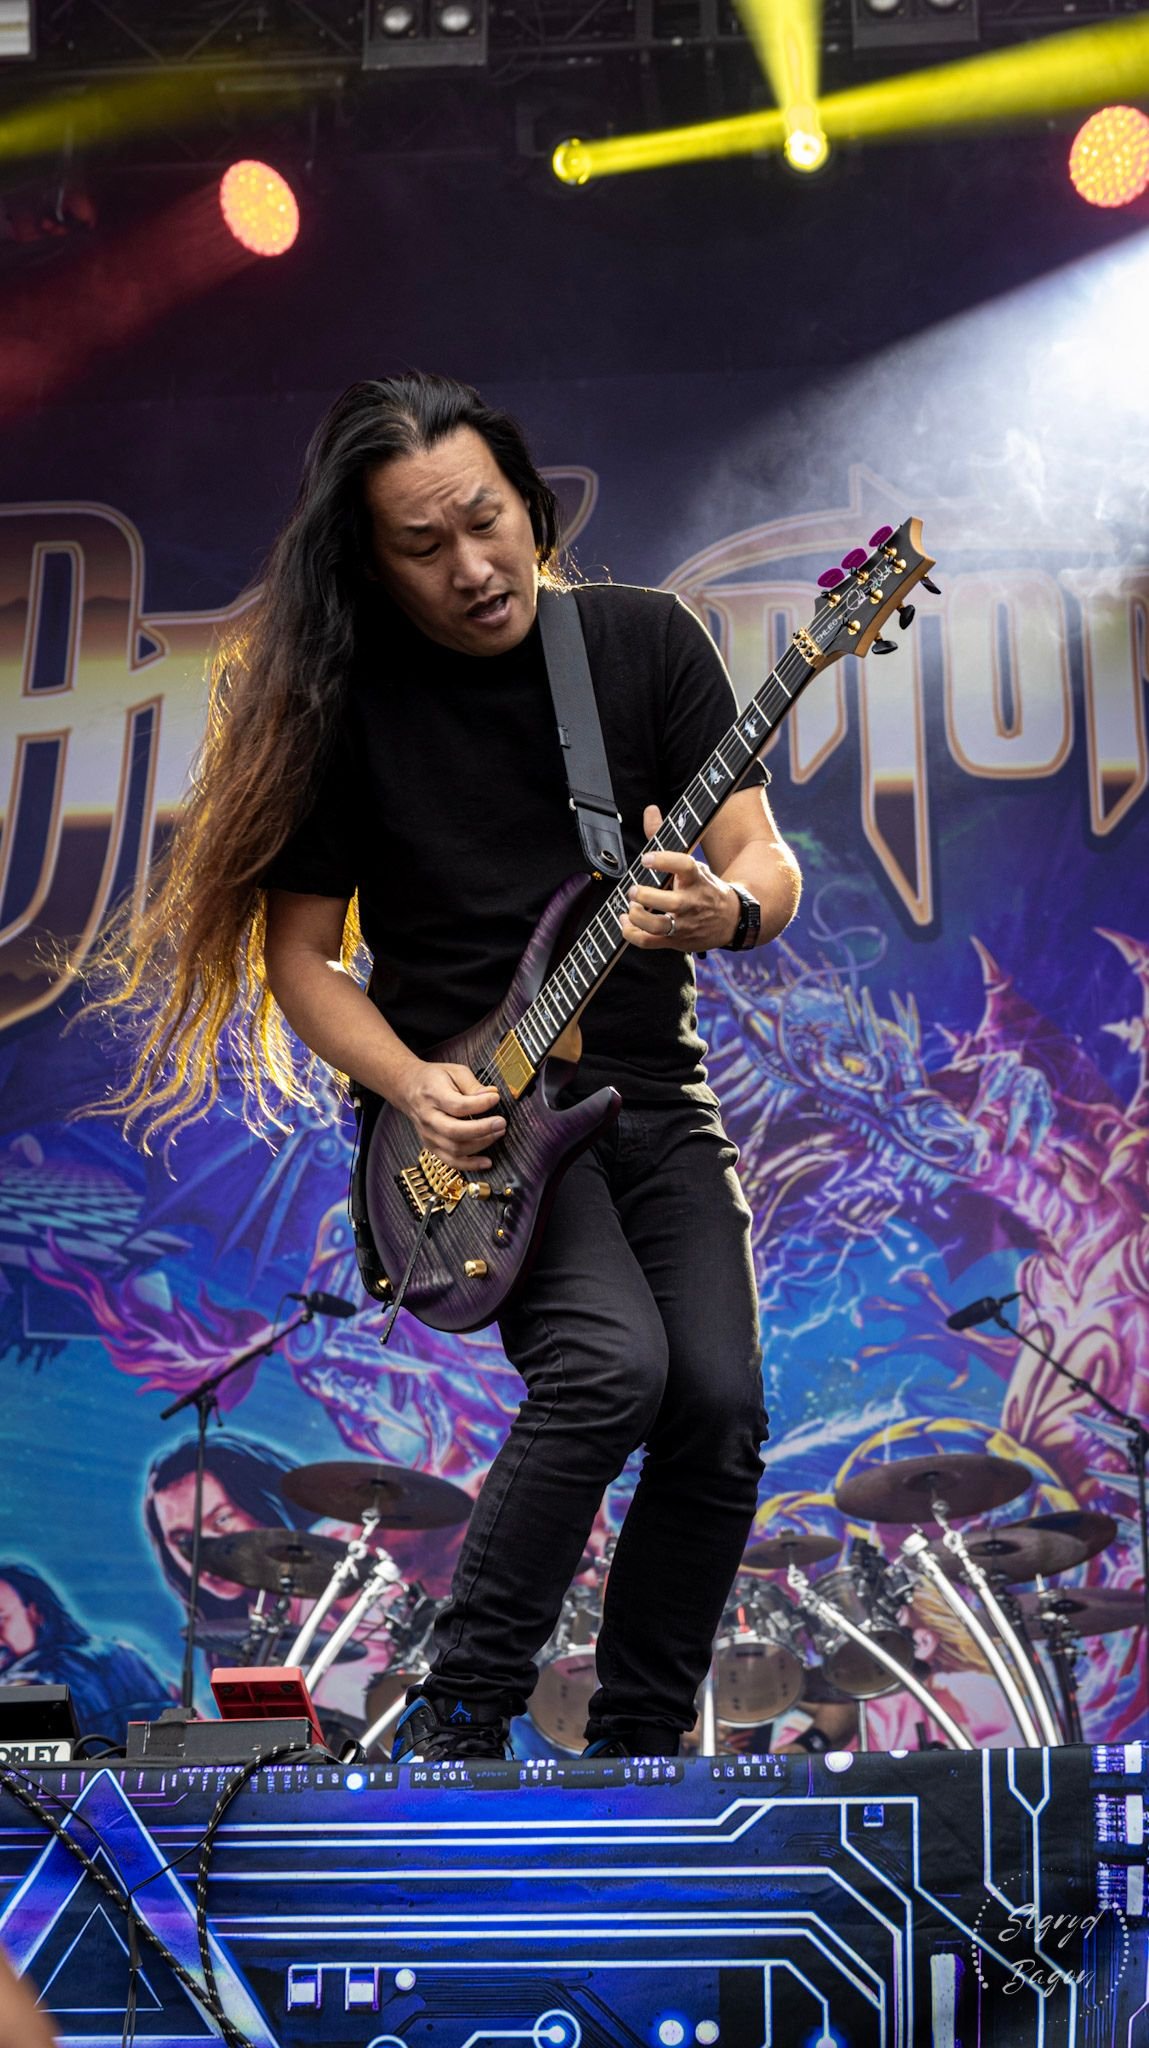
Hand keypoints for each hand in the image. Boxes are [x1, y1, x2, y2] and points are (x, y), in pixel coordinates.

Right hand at [393, 1059, 505, 1168]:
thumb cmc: (434, 1079)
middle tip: (501, 1123)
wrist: (408, 1088)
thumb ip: (473, 1084)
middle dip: (482, 1129)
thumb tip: (492, 1096)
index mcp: (433, 1095)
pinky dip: (470, 1165)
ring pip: (455, 1148)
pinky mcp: (431, 1146)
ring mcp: (428, 1134)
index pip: (457, 1105)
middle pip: (455, 1131)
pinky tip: (486, 1162)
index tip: (495, 1099)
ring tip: (498, 1133)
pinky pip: (450, 1161)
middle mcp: (428, 1117)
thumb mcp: (454, 1071)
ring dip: (481, 1144)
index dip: (480, 1104)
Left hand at [621, 804, 741, 952]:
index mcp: (697, 879)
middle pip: (669, 902)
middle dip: (644, 895)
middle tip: (633, 889)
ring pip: (657, 925)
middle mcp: (691, 902)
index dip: (664, 860)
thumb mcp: (691, 862)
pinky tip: (626, 921)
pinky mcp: (675, 940)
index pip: (685, 866)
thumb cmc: (703, 887)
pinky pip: (648, 942)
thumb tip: (649, 810)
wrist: (730, 920)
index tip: (646, 858)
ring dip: (637, 916)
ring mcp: (683, 924)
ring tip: (631, 906)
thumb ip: (664, 837)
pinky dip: (631, 933)